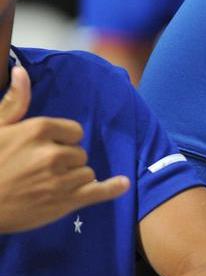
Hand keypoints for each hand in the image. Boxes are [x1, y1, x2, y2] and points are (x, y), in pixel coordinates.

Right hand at [0, 66, 128, 232]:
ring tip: (47, 185)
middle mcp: (53, 153)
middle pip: (80, 153)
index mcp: (39, 130)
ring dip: (73, 178)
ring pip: (86, 173)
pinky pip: (98, 191)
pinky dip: (112, 188)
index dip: (62, 141)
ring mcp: (61, 179)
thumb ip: (15, 101)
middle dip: (66, 161)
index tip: (46, 149)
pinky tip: (122, 184)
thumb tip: (22, 72)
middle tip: (41, 170)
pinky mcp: (64, 202)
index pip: (75, 131)